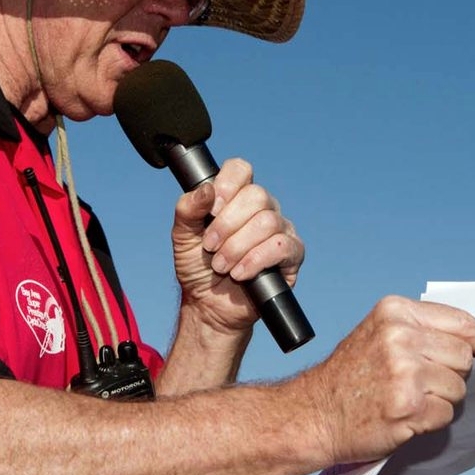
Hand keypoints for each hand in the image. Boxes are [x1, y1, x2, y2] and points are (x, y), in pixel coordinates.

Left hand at [171, 157, 304, 335]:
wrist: (208, 305)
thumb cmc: (197, 267)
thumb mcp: (182, 236)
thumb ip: (187, 209)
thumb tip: (207, 189)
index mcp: (236, 197)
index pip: (240, 170)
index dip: (227, 185)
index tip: (211, 210)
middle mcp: (262, 209)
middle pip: (256, 196)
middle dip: (227, 224)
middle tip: (210, 246)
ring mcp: (280, 230)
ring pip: (267, 222)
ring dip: (237, 247)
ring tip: (221, 266)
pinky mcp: (292, 255)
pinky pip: (282, 246)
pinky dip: (256, 260)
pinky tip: (240, 274)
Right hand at [299, 296, 474, 464]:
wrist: (314, 413)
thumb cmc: (349, 378)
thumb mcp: (378, 335)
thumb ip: (420, 331)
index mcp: (394, 312)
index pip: (461, 322)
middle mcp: (399, 337)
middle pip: (464, 357)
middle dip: (452, 375)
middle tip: (422, 384)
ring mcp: (404, 371)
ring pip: (458, 388)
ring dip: (440, 400)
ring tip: (406, 399)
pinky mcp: (408, 405)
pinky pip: (445, 414)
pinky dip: (430, 421)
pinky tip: (403, 416)